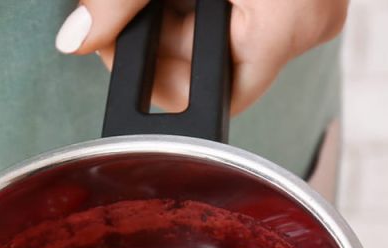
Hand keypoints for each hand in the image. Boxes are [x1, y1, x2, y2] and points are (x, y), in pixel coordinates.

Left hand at [54, 0, 348, 113]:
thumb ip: (118, 1)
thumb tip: (75, 39)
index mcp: (288, 23)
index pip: (206, 98)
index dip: (151, 76)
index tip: (117, 40)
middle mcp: (310, 23)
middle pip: (209, 70)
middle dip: (161, 38)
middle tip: (133, 0)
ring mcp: (312, 8)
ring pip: (220, 44)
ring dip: (180, 16)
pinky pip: (242, 17)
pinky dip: (205, 1)